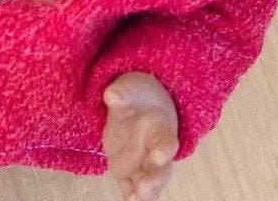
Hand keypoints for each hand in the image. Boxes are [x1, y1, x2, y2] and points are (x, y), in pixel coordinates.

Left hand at [104, 73, 178, 200]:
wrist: (140, 106)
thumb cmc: (139, 96)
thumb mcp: (131, 87)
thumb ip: (123, 91)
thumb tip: (111, 94)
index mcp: (160, 128)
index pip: (165, 140)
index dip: (164, 148)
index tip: (159, 155)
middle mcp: (155, 151)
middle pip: (161, 169)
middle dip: (154, 179)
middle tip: (143, 186)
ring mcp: (142, 165)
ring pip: (149, 184)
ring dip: (145, 192)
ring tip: (135, 198)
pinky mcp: (127, 173)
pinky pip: (131, 188)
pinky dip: (131, 197)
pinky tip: (128, 200)